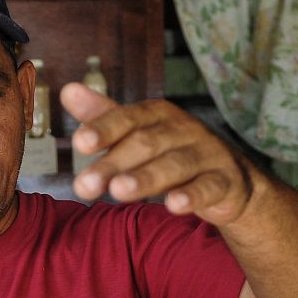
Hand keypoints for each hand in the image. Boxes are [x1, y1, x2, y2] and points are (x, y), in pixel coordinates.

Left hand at [64, 83, 257, 224]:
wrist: (230, 180)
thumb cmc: (173, 152)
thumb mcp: (138, 133)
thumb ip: (105, 117)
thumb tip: (67, 91)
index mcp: (157, 115)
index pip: (128, 118)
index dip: (104, 128)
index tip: (79, 142)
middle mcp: (182, 129)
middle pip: (145, 144)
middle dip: (113, 164)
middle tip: (84, 186)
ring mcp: (206, 154)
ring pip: (175, 165)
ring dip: (146, 178)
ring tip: (118, 192)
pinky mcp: (224, 181)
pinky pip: (208, 187)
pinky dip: (192, 196)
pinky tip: (173, 206)